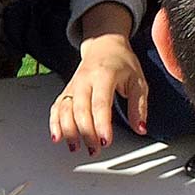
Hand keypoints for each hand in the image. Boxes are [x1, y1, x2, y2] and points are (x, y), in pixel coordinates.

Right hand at [52, 34, 146, 154]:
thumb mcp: (138, 81)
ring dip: (68, 131)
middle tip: (95, 149)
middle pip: (80, 109)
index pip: (100, 103)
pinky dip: (54, 123)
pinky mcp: (66, 91)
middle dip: (86, 132)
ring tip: (76, 147)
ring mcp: (73, 85)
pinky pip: (56, 108)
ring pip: (64, 110)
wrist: (104, 45)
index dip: (101, 124)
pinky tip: (58, 137)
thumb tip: (140, 128)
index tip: (105, 141)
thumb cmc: (122, 63)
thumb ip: (139, 106)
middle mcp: (84, 80)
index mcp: (104, 75)